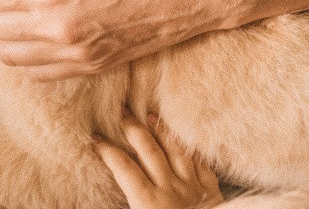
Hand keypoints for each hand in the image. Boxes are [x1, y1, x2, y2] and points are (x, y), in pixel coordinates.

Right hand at [98, 110, 222, 208]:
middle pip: (149, 148)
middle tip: (121, 110)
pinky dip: (192, 149)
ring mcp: (194, 188)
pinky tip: (185, 141)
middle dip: (132, 127)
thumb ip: (120, 207)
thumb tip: (98, 203)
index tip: (95, 138)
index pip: (122, 166)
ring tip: (151, 116)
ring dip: (162, 131)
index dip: (107, 149)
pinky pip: (202, 164)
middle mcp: (171, 189)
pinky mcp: (213, 193)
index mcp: (148, 202)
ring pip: (177, 150)